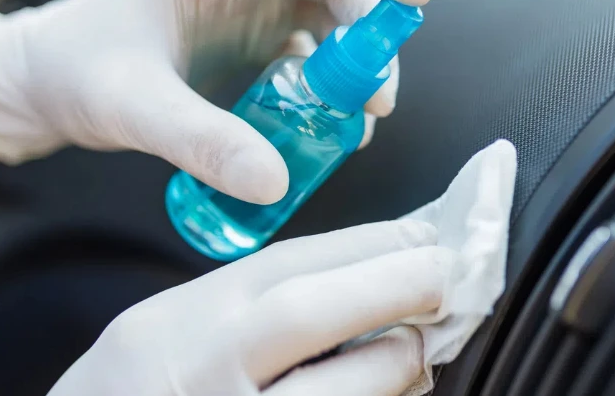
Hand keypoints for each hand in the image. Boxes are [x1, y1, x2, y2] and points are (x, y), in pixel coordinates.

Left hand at [0, 0, 431, 203]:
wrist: (45, 86)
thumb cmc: (75, 73)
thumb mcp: (133, 106)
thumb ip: (200, 141)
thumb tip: (275, 183)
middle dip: (370, 34)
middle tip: (375, 98)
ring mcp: (253, 10)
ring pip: (333, 21)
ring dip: (357, 67)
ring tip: (360, 121)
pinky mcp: (256, 45)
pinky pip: (314, 57)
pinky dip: (332, 90)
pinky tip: (332, 129)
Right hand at [47, 220, 458, 395]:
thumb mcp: (168, 331)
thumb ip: (244, 306)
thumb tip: (354, 280)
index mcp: (183, 321)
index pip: (285, 264)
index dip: (366, 244)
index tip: (420, 234)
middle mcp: (202, 369)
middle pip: (308, 311)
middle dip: (391, 285)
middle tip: (446, 276)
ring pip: (331, 390)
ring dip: (394, 364)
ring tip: (420, 349)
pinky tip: (387, 392)